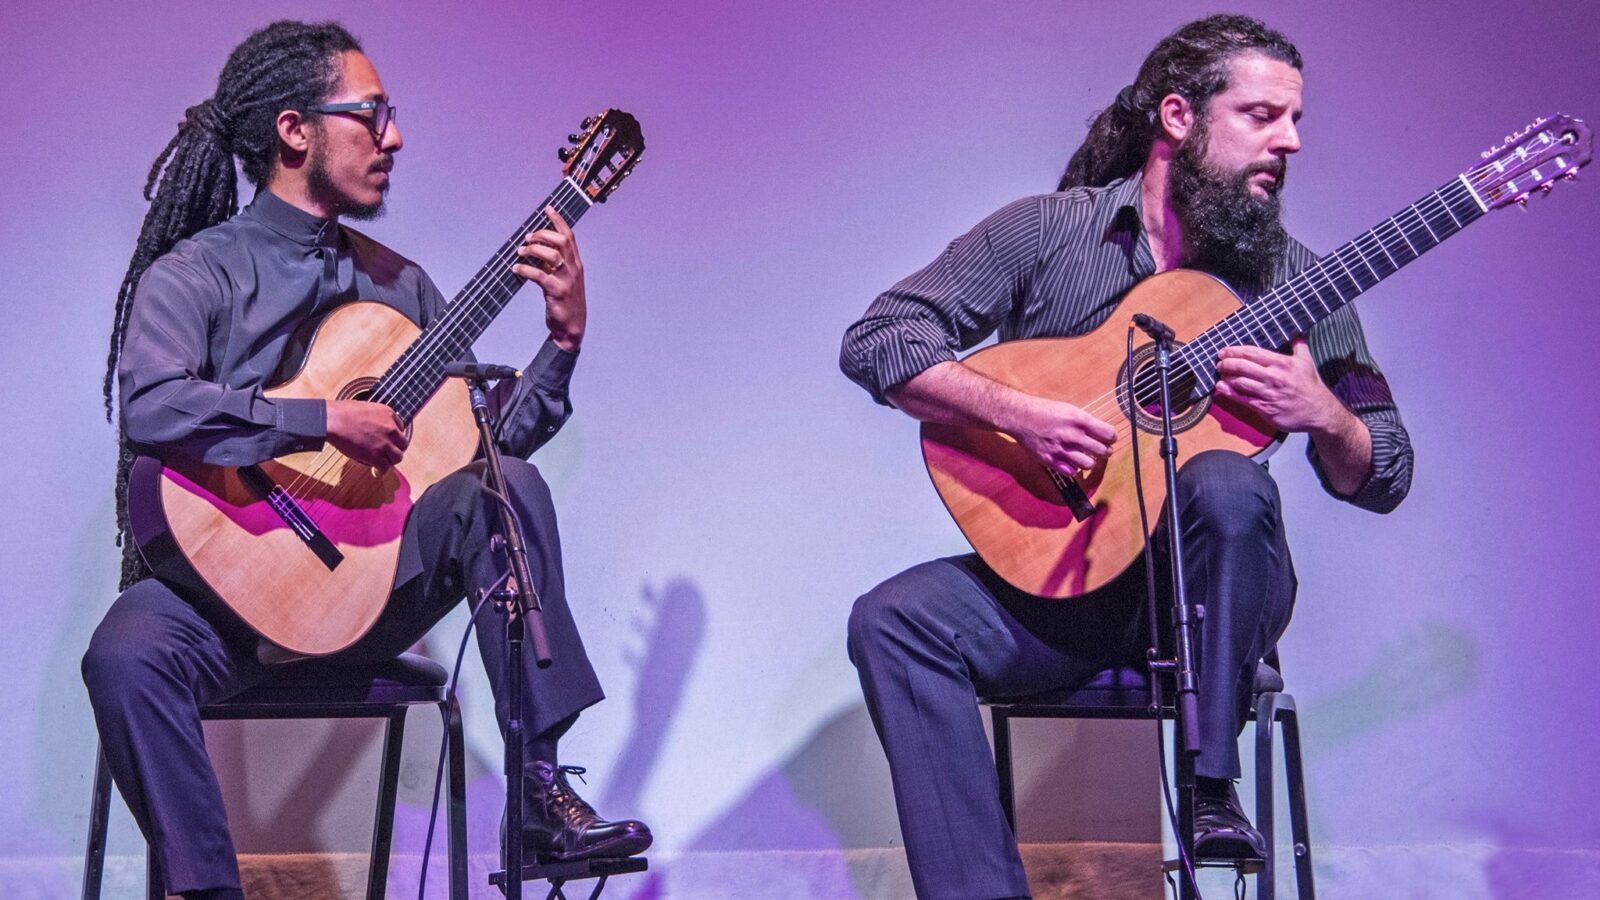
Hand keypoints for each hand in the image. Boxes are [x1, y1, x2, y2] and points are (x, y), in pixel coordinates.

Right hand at [326, 399, 407, 468]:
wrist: (333, 420)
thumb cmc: (343, 412)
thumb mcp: (367, 408)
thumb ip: (376, 418)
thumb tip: (375, 426)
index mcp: (389, 414)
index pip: (400, 428)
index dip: (393, 436)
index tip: (388, 440)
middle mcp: (391, 429)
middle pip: (402, 444)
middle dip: (395, 448)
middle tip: (387, 452)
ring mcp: (384, 443)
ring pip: (397, 457)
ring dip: (390, 460)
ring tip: (383, 462)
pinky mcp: (375, 456)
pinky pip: (385, 467)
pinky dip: (381, 470)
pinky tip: (377, 470)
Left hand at [511, 206, 585, 351]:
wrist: (571, 328)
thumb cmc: (564, 302)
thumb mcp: (563, 279)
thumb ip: (554, 264)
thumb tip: (535, 250)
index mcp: (576, 264)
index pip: (569, 236)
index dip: (558, 220)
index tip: (548, 208)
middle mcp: (574, 269)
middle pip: (561, 241)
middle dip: (542, 234)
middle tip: (528, 238)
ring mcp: (567, 280)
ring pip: (551, 255)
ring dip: (532, 250)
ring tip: (520, 252)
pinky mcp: (557, 292)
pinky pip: (539, 275)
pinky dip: (525, 270)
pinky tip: (516, 269)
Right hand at [1011, 397, 1118, 473]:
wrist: (1020, 416)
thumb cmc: (1044, 411)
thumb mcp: (1069, 409)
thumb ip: (1085, 421)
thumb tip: (1100, 431)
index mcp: (1079, 420)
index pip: (1108, 434)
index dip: (1112, 437)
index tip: (1110, 438)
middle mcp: (1072, 435)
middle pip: (1102, 451)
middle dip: (1105, 451)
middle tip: (1103, 450)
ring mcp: (1062, 449)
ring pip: (1089, 464)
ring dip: (1091, 461)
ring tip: (1088, 457)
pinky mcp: (1051, 460)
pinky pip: (1072, 471)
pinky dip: (1075, 468)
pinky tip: (1072, 461)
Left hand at [1214, 338, 1341, 432]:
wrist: (1318, 412)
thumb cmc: (1311, 386)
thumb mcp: (1307, 362)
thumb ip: (1299, 346)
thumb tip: (1296, 333)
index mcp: (1281, 363)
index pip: (1252, 353)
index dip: (1234, 351)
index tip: (1224, 351)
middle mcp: (1273, 376)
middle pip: (1242, 366)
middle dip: (1226, 363)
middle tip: (1219, 362)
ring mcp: (1268, 393)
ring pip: (1240, 382)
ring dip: (1226, 377)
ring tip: (1220, 374)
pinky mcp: (1265, 408)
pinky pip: (1242, 399)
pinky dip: (1229, 392)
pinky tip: (1221, 388)